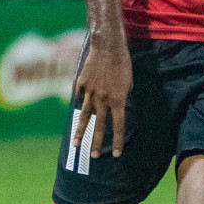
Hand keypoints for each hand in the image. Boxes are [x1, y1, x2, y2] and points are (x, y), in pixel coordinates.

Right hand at [74, 40, 131, 157]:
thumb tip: (116, 109)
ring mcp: (90, 92)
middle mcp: (103, 99)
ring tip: (76, 144)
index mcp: (118, 100)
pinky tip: (78, 112)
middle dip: (96, 142)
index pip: (118, 126)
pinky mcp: (81, 84)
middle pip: (99, 125)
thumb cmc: (123, 64)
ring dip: (80, 131)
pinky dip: (81, 104)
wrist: (107, 47)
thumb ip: (121, 98)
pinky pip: (80, 98)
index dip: (117, 141)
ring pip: (84, 116)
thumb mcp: (128, 83)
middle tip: (93, 156)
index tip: (116, 154)